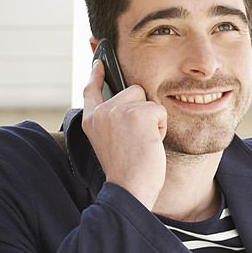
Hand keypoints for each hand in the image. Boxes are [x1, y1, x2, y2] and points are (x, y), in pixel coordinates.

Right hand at [82, 59, 166, 210]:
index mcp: (90, 120)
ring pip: (147, 99)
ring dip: (152, 120)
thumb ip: (113, 120)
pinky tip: (150, 143)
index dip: (97, 75)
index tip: (100, 63)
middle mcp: (100, 112)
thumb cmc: (126, 171)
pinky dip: (161, 127)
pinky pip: (159, 110)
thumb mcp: (110, 142)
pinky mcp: (137, 113)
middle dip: (142, 111)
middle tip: (136, 140)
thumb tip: (129, 98)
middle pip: (132, 90)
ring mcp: (117, 110)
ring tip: (142, 142)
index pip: (91, 90)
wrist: (129, 189)